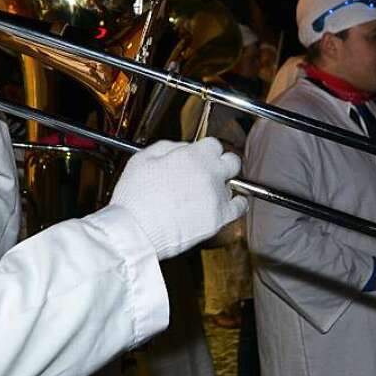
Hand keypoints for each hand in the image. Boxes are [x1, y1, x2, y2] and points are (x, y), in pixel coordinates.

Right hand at [110, 138, 247, 259]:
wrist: (135, 231)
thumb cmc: (135, 198)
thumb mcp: (143, 158)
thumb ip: (168, 147)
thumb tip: (183, 148)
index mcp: (193, 156)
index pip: (213, 144)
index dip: (204, 149)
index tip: (199, 155)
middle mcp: (210, 174)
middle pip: (231, 161)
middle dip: (220, 163)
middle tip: (208, 170)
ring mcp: (217, 197)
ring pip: (233, 183)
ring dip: (222, 185)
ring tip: (206, 192)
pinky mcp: (219, 218)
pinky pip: (240, 206)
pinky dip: (237, 203)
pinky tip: (229, 203)